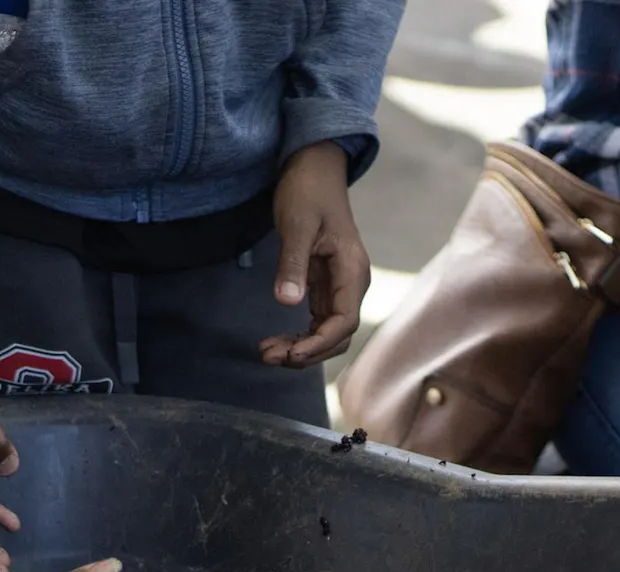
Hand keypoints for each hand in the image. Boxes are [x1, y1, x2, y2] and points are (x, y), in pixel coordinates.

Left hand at [262, 141, 371, 367]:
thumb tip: (286, 301)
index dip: (319, 344)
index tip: (291, 355)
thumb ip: (292, 263)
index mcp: (352, 270)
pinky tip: (276, 341)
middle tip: (268, 356)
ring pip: (326, 332)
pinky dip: (298, 336)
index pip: (344, 322)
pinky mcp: (324, 286)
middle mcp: (351, 283)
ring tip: (266, 353)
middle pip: (337, 335)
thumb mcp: (297, 224)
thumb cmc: (308, 191)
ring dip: (300, 348)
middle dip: (306, 352)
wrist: (313, 167)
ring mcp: (338, 287)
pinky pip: (316, 322)